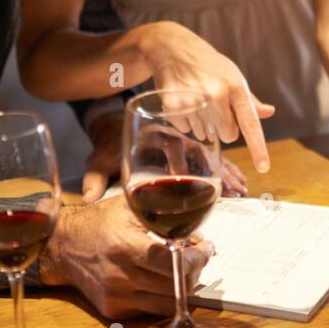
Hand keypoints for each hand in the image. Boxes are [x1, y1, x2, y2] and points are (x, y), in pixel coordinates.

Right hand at [37, 195, 215, 318]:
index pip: (173, 263)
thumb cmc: (99, 221)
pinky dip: (164, 295)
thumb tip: (196, 233)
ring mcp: (116, 296)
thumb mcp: (129, 206)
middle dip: (196, 270)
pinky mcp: (113, 309)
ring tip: (186, 268)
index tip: (206, 248)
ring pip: (168, 302)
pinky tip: (164, 278)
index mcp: (125, 246)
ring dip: (185, 286)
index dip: (197, 258)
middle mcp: (120, 275)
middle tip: (200, 255)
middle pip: (176, 285)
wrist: (62, 245)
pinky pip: (151, 309)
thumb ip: (163, 215)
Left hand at [82, 111, 247, 202]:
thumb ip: (95, 177)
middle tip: (224, 190)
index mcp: (154, 134)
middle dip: (212, 172)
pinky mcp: (193, 152)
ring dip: (225, 173)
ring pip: (210, 156)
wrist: (117, 131)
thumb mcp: (101, 159)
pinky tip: (239, 187)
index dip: (178, 163)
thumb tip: (88, 196)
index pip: (169, 145)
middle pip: (197, 151)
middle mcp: (175, 135)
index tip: (184, 180)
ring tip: (239, 191)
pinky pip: (214, 162)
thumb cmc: (110, 147)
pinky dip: (227, 173)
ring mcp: (186, 143)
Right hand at [140, 21, 274, 171]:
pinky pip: (185, 129)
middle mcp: (217, 93)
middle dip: (224, 129)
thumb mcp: (232, 76)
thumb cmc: (208, 64)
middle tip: (215, 109)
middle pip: (228, 136)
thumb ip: (250, 100)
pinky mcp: (174, 104)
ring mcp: (194, 99)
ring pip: (206, 134)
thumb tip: (269, 112)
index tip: (264, 167)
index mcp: (236, 86)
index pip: (250, 123)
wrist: (173, 46)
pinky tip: (183, 101)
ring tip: (196, 100)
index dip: (258, 148)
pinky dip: (184, 121)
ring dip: (203, 125)